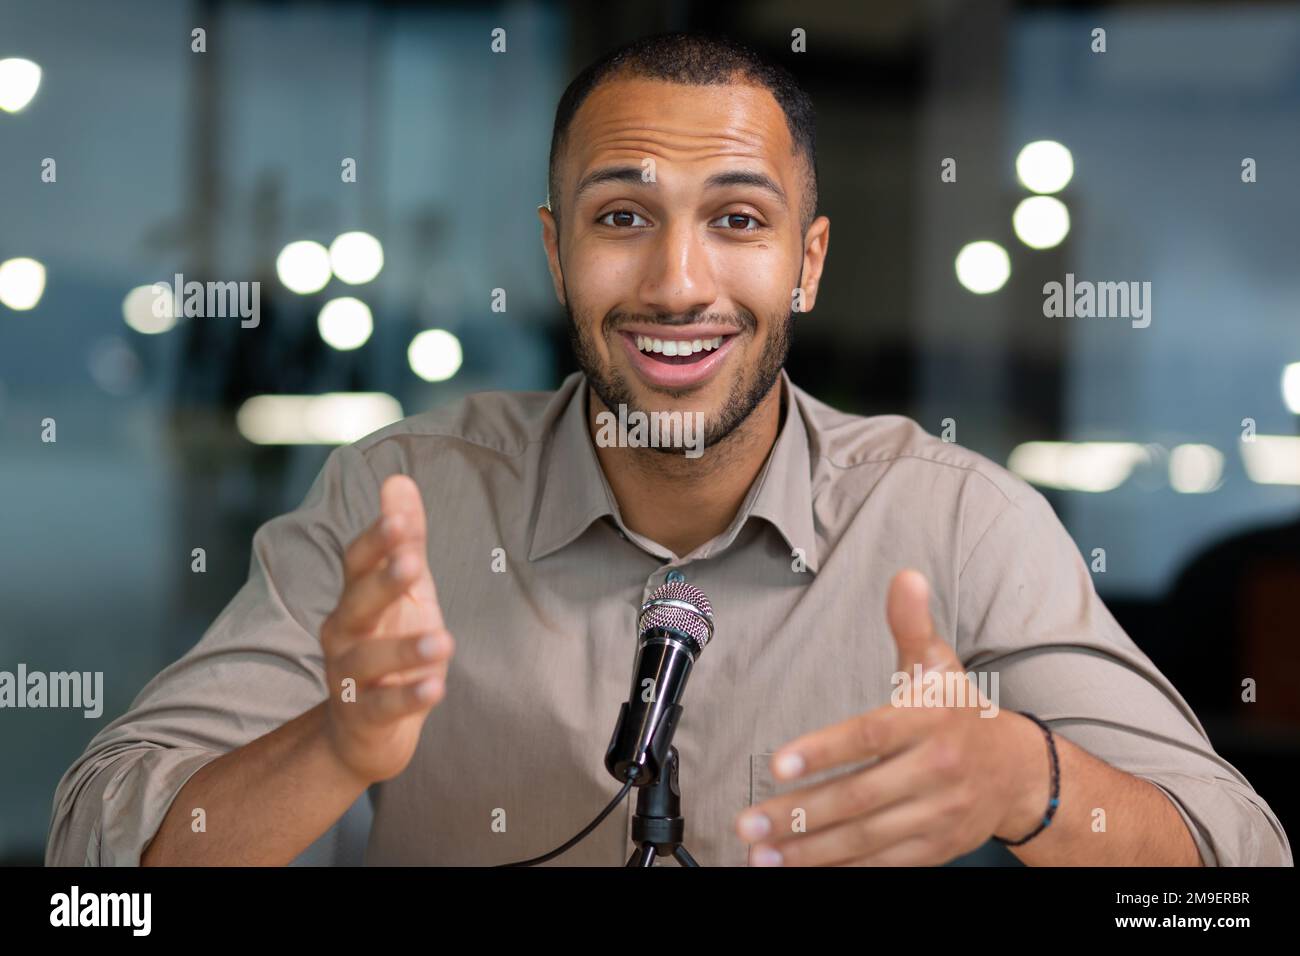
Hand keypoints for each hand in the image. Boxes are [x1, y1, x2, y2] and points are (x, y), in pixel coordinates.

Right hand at [321, 474, 455, 784]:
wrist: (363, 730)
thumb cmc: (388, 644)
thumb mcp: (404, 590)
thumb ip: (404, 540)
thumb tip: (398, 478)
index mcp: (354, 598)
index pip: (357, 562)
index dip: (377, 540)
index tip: (400, 517)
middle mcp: (343, 634)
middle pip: (356, 603)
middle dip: (382, 581)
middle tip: (413, 561)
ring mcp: (349, 678)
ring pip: (369, 659)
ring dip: (406, 649)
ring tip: (444, 641)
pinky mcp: (365, 717)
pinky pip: (384, 707)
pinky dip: (409, 698)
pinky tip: (437, 688)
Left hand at [733, 568, 1043, 864]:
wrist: (1020, 773)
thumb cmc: (963, 712)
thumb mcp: (939, 664)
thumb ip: (911, 624)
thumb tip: (904, 577)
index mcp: (929, 722)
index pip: (870, 737)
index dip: (823, 751)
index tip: (779, 763)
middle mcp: (933, 772)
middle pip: (859, 796)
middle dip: (799, 813)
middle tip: (749, 821)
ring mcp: (934, 816)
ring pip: (865, 838)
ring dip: (809, 850)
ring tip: (762, 853)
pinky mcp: (932, 850)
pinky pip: (881, 864)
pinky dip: (839, 869)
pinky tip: (799, 868)